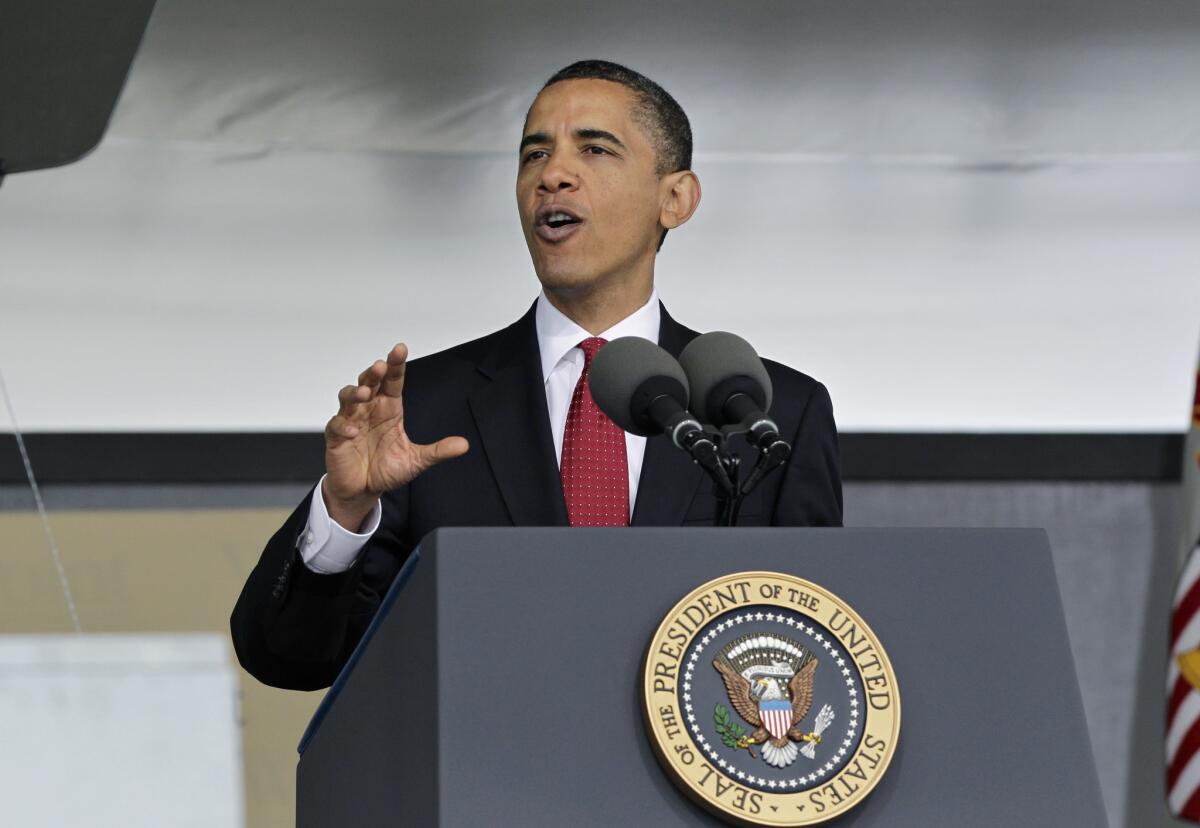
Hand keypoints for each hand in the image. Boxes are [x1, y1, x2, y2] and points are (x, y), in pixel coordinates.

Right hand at [322, 343, 467, 528]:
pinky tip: (352, 430)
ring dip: (355, 393)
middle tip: (381, 366)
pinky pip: (336, 426)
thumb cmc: (385, 469)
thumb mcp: (416, 460)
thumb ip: (438, 451)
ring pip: (348, 397)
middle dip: (374, 372)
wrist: (364, 491)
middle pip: (369, 382)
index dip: (396, 365)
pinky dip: (343, 426)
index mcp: (389, 409)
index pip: (393, 381)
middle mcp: (370, 410)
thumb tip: (463, 445)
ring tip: (365, 394)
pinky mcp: (337, 437)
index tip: (400, 349)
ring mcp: (352, 421)